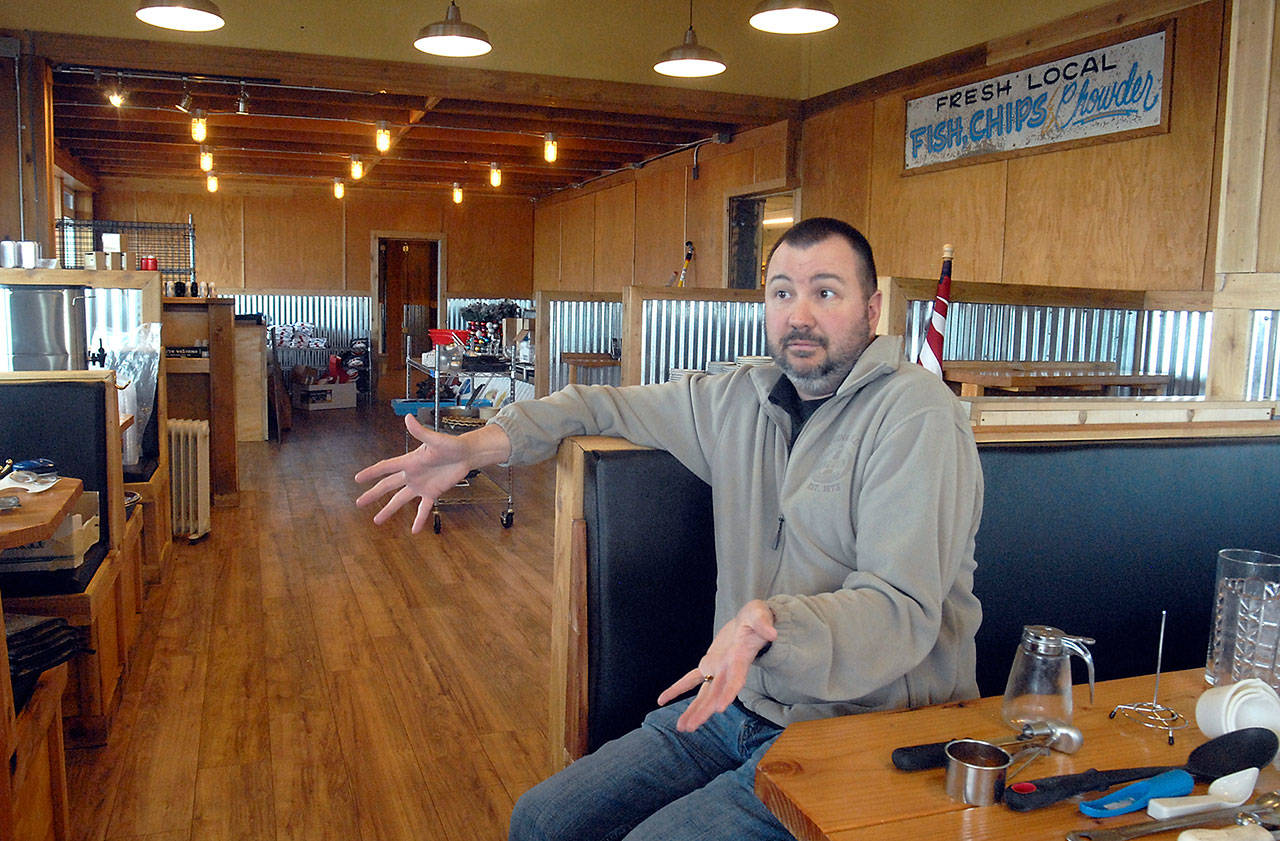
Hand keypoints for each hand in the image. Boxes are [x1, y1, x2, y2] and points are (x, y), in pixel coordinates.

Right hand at [354, 413, 508, 532]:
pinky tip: (414, 530)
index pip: (386, 468)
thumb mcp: (436, 439)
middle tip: (359, 503)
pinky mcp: (432, 493)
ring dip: (389, 510)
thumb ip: (421, 432)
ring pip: (400, 500)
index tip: (357, 479)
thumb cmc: (451, 445)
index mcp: (409, 462)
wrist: (466, 455)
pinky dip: (419, 519)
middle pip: (388, 486)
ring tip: (377, 521)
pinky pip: (423, 509)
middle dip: (373, 495)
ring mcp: (420, 486)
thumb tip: (408, 418)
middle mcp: (411, 475)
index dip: (372, 472)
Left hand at [657, 599, 776, 731]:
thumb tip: (772, 634)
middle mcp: (728, 670)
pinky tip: (662, 700)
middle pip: (716, 694)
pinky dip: (677, 688)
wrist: (750, 623)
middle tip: (691, 727)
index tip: (720, 709)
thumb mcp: (761, 614)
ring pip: (704, 693)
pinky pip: (691, 679)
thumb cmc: (757, 618)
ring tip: (682, 727)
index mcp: (740, 659)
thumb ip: (764, 624)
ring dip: (694, 710)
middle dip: (704, 711)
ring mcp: (718, 669)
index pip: (735, 680)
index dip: (728, 693)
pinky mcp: (709, 664)